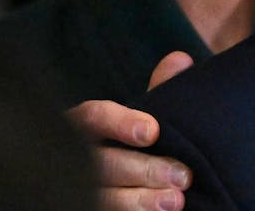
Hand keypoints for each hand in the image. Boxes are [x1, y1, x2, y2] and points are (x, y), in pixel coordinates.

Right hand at [67, 51, 194, 210]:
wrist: (119, 183)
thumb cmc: (129, 145)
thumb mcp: (142, 118)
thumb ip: (159, 91)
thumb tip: (180, 59)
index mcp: (83, 126)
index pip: (93, 117)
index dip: (121, 122)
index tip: (153, 131)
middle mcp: (72, 157)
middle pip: (102, 163)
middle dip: (144, 170)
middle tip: (183, 176)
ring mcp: (72, 188)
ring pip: (101, 196)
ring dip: (140, 201)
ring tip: (176, 201)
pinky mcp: (81, 208)